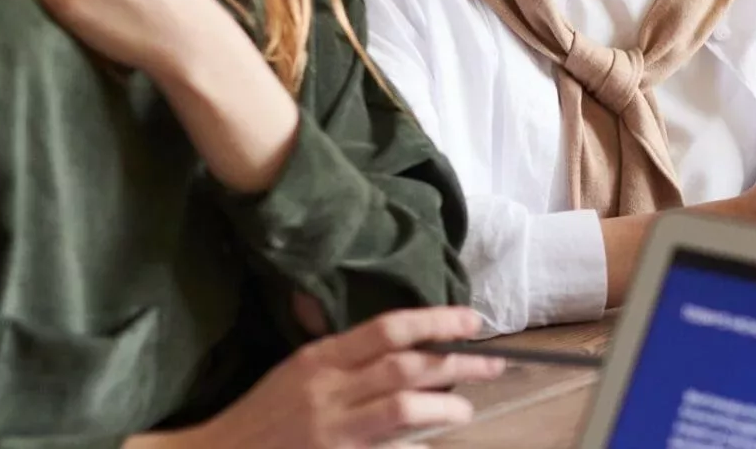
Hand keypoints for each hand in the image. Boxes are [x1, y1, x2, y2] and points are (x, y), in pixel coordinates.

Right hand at [169, 306, 505, 448]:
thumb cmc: (261, 416)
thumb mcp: (296, 372)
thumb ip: (344, 359)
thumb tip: (403, 346)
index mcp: (319, 358)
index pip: (388, 328)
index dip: (436, 320)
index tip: (471, 320)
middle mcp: (328, 388)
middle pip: (407, 365)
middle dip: (457, 362)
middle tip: (494, 363)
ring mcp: (332, 427)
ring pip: (404, 405)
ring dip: (446, 405)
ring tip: (466, 408)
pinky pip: (389, 444)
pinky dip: (416, 441)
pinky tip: (433, 441)